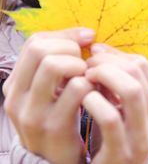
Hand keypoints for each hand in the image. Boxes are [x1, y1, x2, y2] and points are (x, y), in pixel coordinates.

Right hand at [3, 27, 94, 163]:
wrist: (54, 160)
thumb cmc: (57, 115)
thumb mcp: (48, 89)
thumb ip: (60, 60)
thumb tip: (87, 34)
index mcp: (15, 83)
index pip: (35, 42)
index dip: (64, 35)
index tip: (85, 40)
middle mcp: (17, 97)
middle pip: (41, 50)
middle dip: (70, 48)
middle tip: (83, 63)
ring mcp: (33, 113)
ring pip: (54, 65)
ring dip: (79, 65)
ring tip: (86, 77)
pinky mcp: (54, 126)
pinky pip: (76, 88)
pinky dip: (90, 83)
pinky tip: (93, 92)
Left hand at [84, 44, 147, 163]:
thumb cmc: (110, 137)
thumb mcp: (120, 106)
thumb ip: (115, 79)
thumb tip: (98, 48)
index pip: (142, 64)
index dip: (115, 54)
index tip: (95, 54)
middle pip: (137, 71)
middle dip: (107, 61)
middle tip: (87, 65)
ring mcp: (142, 139)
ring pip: (131, 89)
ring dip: (104, 76)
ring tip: (86, 78)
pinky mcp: (122, 154)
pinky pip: (110, 117)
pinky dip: (94, 101)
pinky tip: (84, 99)